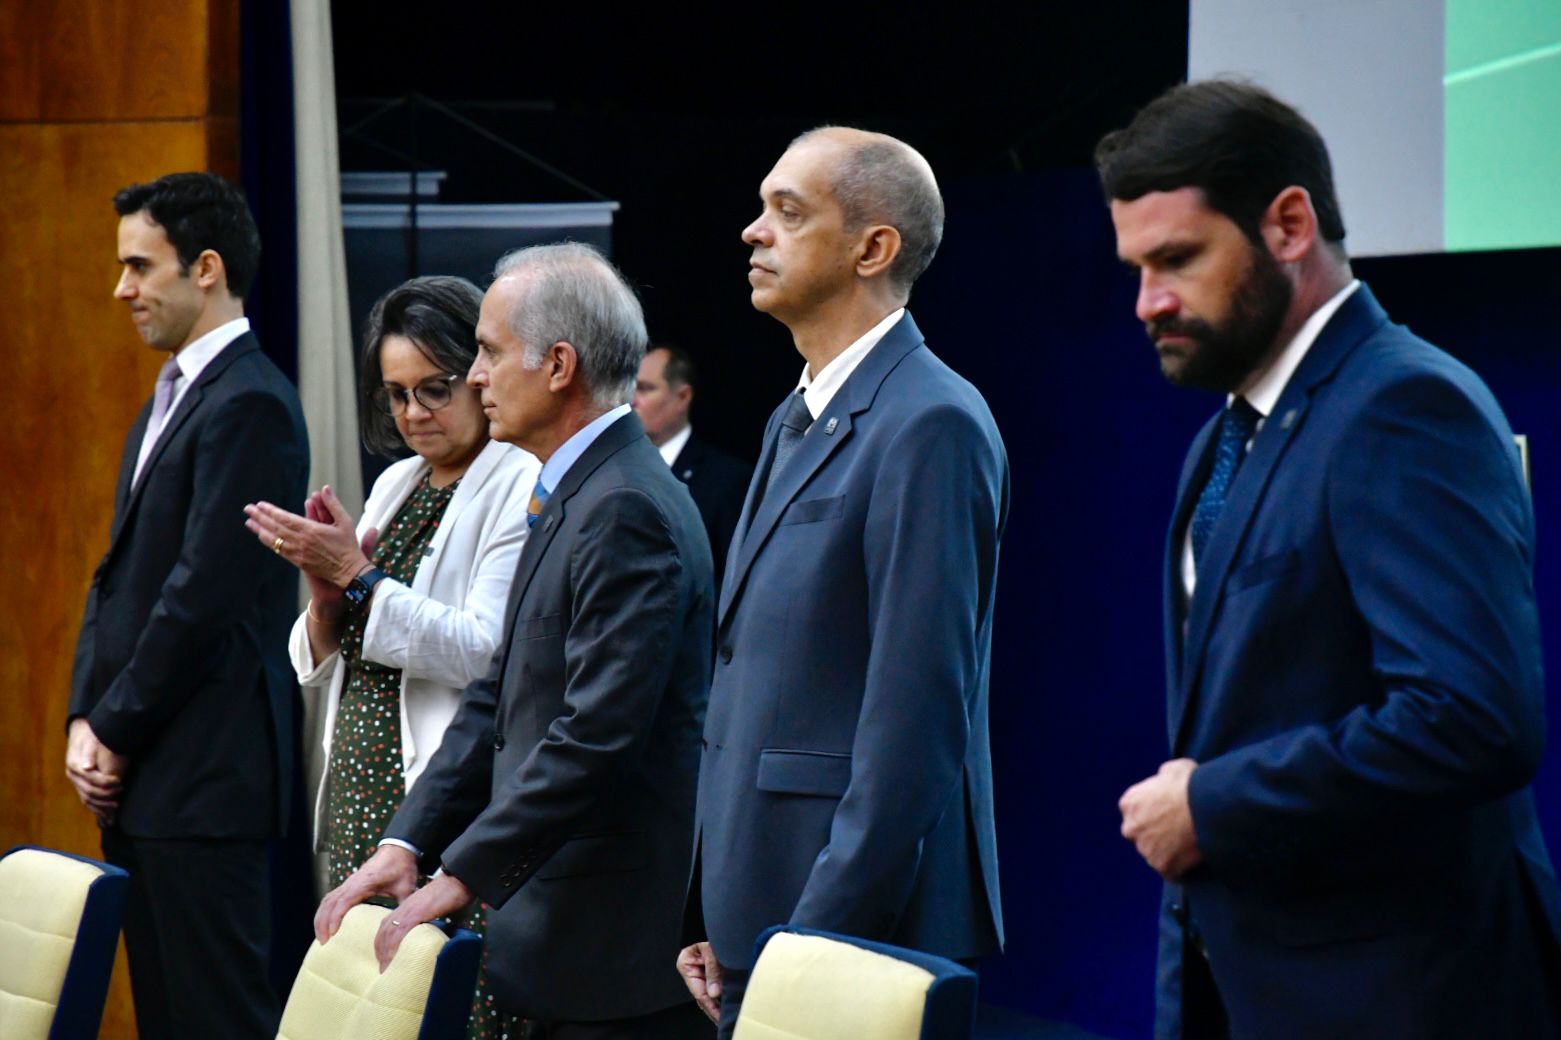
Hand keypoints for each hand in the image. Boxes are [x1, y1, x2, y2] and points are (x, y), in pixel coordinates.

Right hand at [65, 718, 123, 821]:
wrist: (81, 734)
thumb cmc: (89, 735)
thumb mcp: (90, 739)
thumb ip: (89, 752)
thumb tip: (87, 766)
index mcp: (74, 764)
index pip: (90, 778)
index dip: (105, 781)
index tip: (119, 780)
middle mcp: (72, 775)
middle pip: (88, 790)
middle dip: (106, 793)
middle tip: (121, 790)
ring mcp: (75, 781)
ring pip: (86, 798)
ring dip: (102, 804)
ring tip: (117, 805)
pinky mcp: (79, 785)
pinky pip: (86, 800)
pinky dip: (96, 808)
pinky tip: (106, 814)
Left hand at [244, 485, 374, 589]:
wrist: (349, 571)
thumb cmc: (348, 545)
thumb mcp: (345, 521)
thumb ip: (333, 504)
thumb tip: (324, 489)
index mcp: (311, 530)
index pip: (285, 518)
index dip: (271, 511)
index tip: (260, 504)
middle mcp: (301, 541)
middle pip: (275, 527)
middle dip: (260, 517)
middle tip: (248, 509)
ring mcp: (298, 552)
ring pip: (274, 540)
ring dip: (260, 530)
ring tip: (249, 522)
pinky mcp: (298, 561)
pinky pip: (279, 550)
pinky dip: (268, 542)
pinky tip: (262, 536)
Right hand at [314, 844, 418, 944]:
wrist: (398, 849)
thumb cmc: (401, 866)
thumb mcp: (406, 887)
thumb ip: (405, 906)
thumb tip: (405, 926)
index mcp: (364, 882)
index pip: (344, 900)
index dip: (336, 917)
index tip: (333, 934)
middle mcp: (352, 882)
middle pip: (329, 902)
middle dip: (323, 923)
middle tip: (324, 943)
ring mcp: (348, 882)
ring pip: (327, 900)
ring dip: (321, 918)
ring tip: (322, 937)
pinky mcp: (349, 884)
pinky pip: (331, 897)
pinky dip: (325, 911)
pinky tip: (325, 923)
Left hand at [373, 873, 473, 971]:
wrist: (462, 878)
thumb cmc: (458, 893)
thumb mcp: (448, 911)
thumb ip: (448, 924)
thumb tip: (453, 937)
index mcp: (410, 907)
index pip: (388, 926)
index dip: (384, 943)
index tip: (385, 958)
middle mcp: (405, 908)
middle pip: (383, 931)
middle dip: (380, 952)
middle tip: (384, 970)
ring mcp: (409, 910)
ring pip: (388, 934)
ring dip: (385, 954)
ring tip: (387, 971)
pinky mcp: (416, 912)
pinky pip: (399, 933)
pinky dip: (394, 948)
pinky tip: (393, 961)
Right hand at [676, 941, 722, 1022]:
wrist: (724, 923)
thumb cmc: (716, 933)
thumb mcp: (713, 950)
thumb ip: (713, 970)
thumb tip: (713, 994)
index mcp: (686, 964)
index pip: (697, 990)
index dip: (709, 1004)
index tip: (718, 1015)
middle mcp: (692, 971)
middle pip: (702, 996)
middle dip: (714, 1009)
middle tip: (724, 1021)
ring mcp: (701, 973)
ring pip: (709, 995)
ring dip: (718, 1006)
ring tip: (726, 1018)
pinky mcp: (711, 974)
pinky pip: (715, 990)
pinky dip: (721, 999)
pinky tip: (728, 1008)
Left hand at [1119, 758, 1202, 879]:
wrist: (1205, 807)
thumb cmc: (1190, 784)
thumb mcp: (1172, 768)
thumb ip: (1161, 778)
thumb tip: (1164, 780)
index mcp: (1129, 803)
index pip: (1134, 810)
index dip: (1151, 811)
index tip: (1166, 812)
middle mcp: (1130, 828)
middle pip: (1139, 834)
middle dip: (1153, 833)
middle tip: (1176, 830)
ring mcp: (1145, 850)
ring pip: (1153, 854)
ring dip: (1166, 851)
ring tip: (1188, 844)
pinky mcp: (1162, 867)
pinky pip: (1170, 871)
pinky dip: (1180, 868)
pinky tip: (1192, 860)